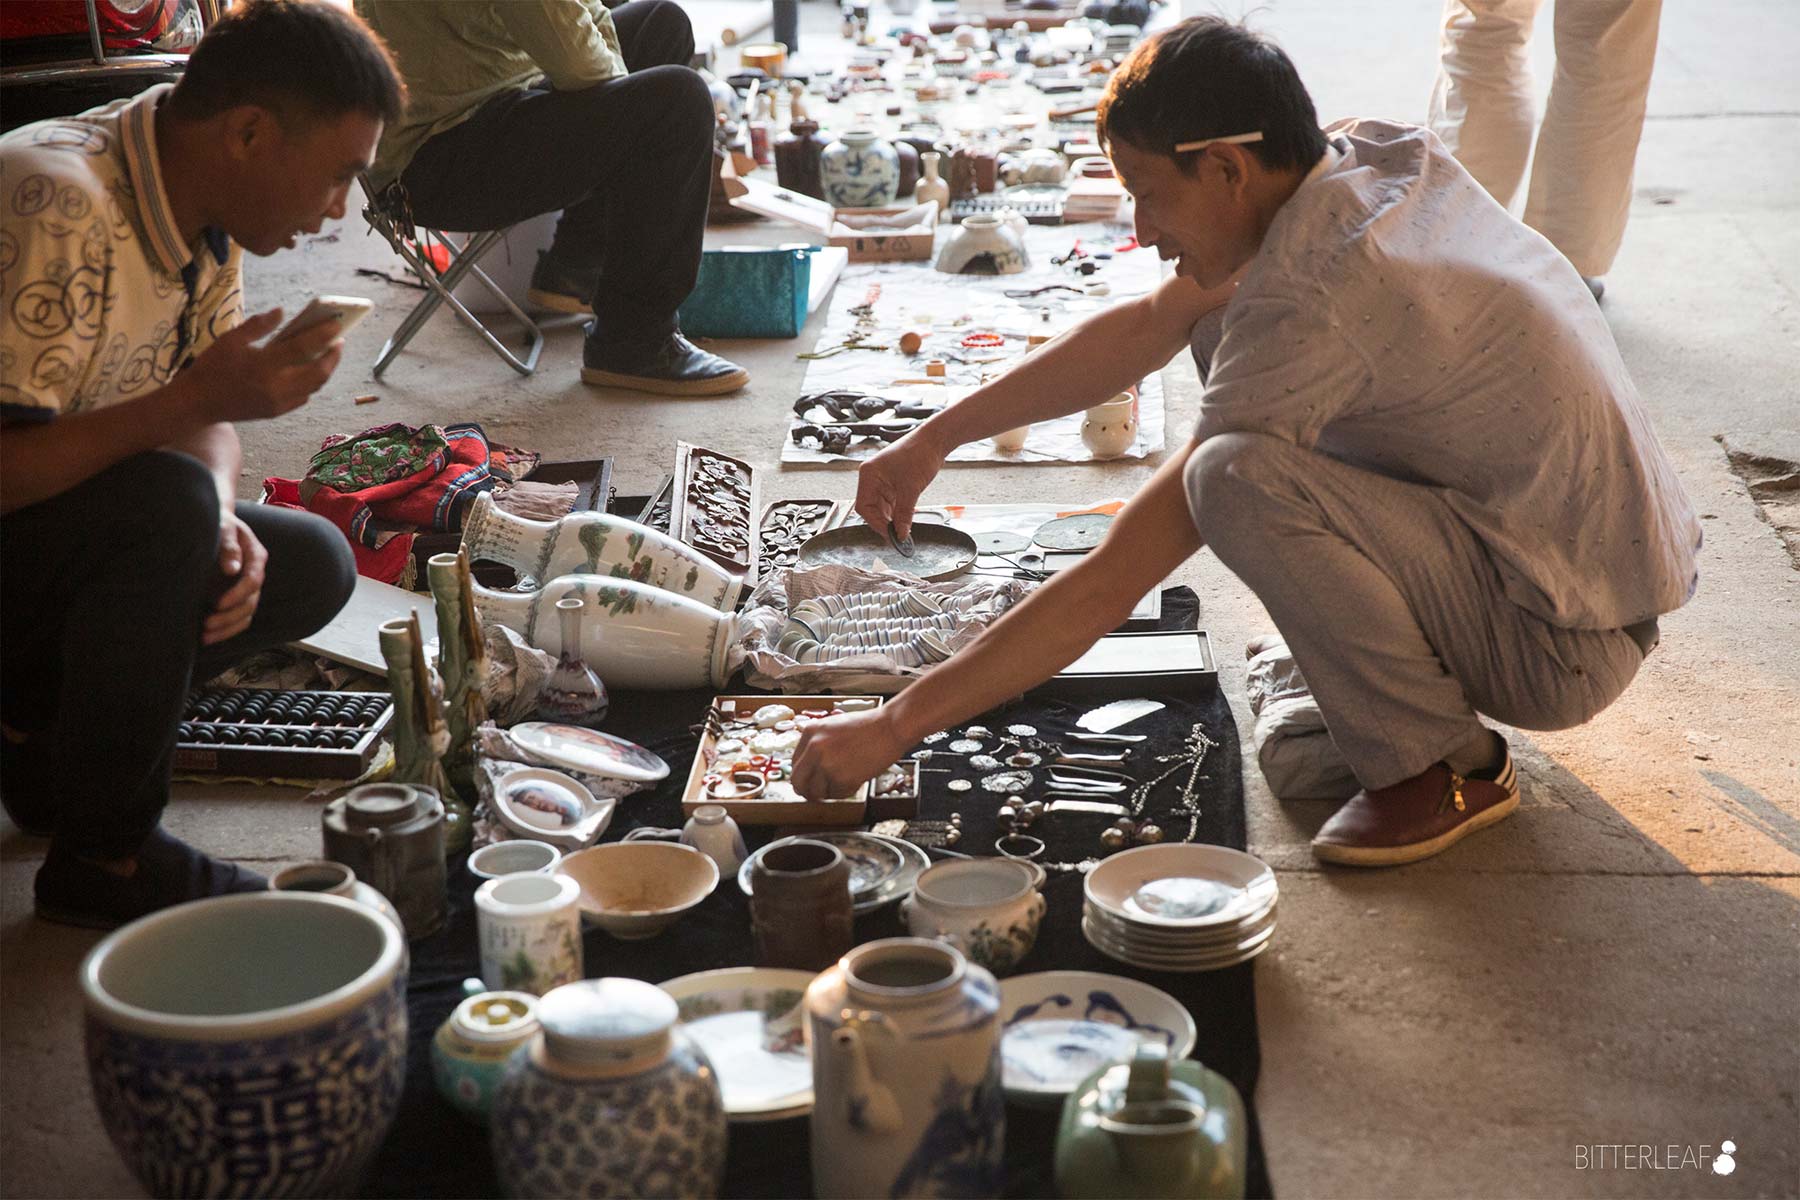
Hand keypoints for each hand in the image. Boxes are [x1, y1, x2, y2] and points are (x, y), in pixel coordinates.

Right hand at [180, 308, 344, 424]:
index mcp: (263, 365)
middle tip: (338, 341)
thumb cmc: (212, 367)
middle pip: (319, 372)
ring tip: (329, 355)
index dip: (323, 335)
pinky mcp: (277, 412)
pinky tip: (310, 372)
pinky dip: (311, 384)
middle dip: (333, 356)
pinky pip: (303, 398)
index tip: (336, 325)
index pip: (303, 347)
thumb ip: (258, 325)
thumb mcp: (230, 340)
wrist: (197, 403)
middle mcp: (276, 386)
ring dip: (325, 370)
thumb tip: (282, 312)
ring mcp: (278, 402)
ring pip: (314, 387)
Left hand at [204, 512, 266, 645]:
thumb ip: (228, 545)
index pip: (252, 581)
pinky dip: (226, 630)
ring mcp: (247, 587)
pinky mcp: (238, 596)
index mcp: (256, 556)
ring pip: (246, 615)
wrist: (216, 522)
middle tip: (207, 625)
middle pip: (250, 602)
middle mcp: (255, 574)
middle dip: (229, 617)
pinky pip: (239, 618)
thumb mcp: (224, 526)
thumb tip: (232, 569)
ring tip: (205, 636)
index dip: (237, 595)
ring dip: (227, 628)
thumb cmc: (219, 522)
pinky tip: (208, 636)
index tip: (217, 604)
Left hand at [791, 708, 907, 801]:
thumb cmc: (868, 726)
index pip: (795, 764)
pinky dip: (846, 791)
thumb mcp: (833, 727)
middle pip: (799, 783)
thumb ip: (817, 745)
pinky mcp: (842, 779)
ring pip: (817, 793)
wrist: (890, 727)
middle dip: (807, 792)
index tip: (809, 782)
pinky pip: (837, 795)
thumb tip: (809, 769)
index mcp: (810, 732)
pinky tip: (856, 778)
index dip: (803, 777)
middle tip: (815, 795)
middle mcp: (814, 749)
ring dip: (829, 792)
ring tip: (844, 780)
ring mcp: (827, 765)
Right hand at [853, 430, 944, 540]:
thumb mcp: (911, 489)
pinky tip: (905, 521)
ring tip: (903, 531)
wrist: (935, 440)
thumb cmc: (919, 454)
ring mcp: (882, 480)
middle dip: (884, 522)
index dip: (876, 523)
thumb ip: (904, 514)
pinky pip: (891, 502)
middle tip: (897, 536)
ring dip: (892, 519)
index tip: (890, 536)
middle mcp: (872, 477)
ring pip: (881, 507)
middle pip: (871, 508)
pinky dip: (897, 512)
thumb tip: (900, 534)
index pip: (864, 507)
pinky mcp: (893, 482)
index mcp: (868, 475)